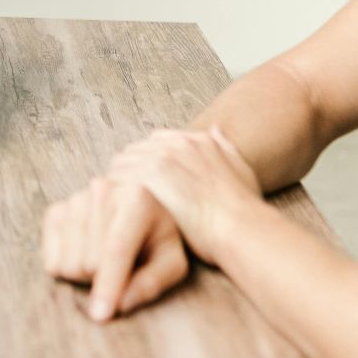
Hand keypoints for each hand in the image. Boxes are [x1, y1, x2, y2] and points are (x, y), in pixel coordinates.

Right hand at [41, 176, 190, 321]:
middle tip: (123, 271)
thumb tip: (121, 304)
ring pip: (69, 264)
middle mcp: (101, 191)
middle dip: (104, 280)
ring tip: (105, 261)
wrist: (135, 211)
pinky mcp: (54, 213)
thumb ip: (152, 283)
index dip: (108, 285)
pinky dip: (67, 268)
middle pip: (89, 262)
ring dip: (86, 276)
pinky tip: (86, 255)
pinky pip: (50, 260)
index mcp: (137, 199)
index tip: (101, 316)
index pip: (116, 249)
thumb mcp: (171, 263)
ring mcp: (74, 200)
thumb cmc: (156, 241)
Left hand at [105, 126, 262, 264]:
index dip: (146, 164)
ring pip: (121, 164)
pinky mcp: (151, 174)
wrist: (242, 228)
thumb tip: (215, 129)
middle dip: (128, 173)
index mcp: (197, 140)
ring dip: (117, 184)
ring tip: (116, 209)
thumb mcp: (241, 169)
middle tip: (124, 201)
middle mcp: (178, 143)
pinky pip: (117, 178)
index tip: (144, 187)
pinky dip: (114, 194)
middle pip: (134, 150)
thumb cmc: (244, 210)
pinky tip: (115, 214)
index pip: (154, 142)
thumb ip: (225, 148)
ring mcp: (163, 156)